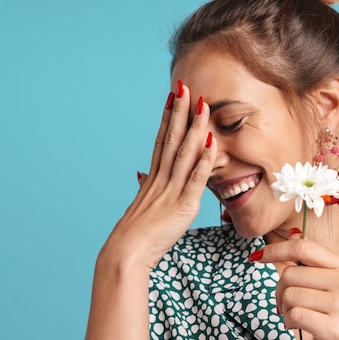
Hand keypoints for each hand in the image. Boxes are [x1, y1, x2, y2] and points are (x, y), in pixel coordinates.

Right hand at [97, 82, 215, 270]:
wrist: (126, 253)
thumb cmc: (135, 236)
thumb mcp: (141, 207)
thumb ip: (146, 189)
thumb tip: (141, 176)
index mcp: (153, 179)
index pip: (161, 141)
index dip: (168, 117)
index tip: (173, 97)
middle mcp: (161, 179)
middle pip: (171, 139)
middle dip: (179, 111)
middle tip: (185, 86)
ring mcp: (171, 191)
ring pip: (184, 153)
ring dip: (194, 127)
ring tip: (202, 104)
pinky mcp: (182, 206)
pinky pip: (195, 179)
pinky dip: (204, 160)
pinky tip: (211, 143)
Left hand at [263, 237, 338, 339]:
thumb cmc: (331, 319)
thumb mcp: (325, 286)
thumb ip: (309, 262)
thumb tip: (291, 233)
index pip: (303, 247)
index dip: (276, 250)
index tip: (257, 257)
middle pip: (290, 274)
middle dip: (280, 291)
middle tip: (287, 305)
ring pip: (289, 295)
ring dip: (284, 309)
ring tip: (297, 317)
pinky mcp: (334, 328)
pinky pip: (293, 315)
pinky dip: (288, 322)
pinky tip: (298, 327)